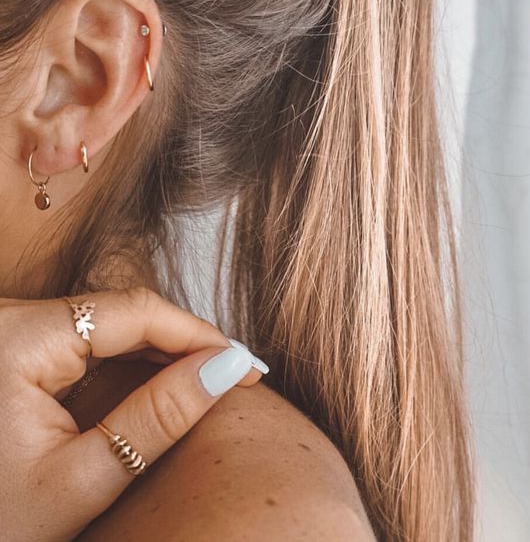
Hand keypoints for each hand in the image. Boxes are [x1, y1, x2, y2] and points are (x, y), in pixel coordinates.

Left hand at [0, 287, 266, 540]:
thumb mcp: (79, 480)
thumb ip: (158, 419)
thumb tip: (227, 369)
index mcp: (16, 340)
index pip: (136, 311)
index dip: (200, 335)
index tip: (246, 365)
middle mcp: (11, 316)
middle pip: (125, 310)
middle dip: (184, 343)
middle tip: (233, 377)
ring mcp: (14, 325)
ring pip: (111, 320)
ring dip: (161, 350)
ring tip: (206, 380)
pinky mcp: (18, 339)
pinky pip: (89, 334)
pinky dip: (130, 357)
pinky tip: (161, 380)